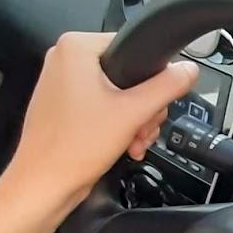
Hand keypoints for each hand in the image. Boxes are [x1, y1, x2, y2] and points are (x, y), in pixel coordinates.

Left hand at [0, 31, 197, 209]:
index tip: (154, 104)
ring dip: (134, 120)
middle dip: (144, 107)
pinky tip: (124, 144)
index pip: (134, 47)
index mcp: (75, 48)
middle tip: (143, 127)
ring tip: (133, 140)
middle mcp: (64, 61)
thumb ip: (166, 86)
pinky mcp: (63, 105)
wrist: (44, 185)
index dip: (152, 77)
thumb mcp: (133, 112)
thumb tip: (188, 70)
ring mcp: (62, 83)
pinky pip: (102, 106)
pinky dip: (117, 125)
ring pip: (118, 93)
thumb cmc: (73, 149)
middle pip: (128, 74)